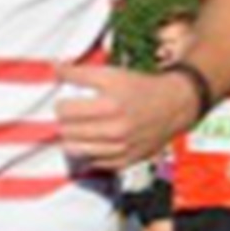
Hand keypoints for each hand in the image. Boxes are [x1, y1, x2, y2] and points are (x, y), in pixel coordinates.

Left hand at [55, 65, 199, 170]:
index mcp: (111, 105)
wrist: (175, 106)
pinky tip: (93, 142)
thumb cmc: (140, 87)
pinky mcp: (126, 161)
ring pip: (74, 149)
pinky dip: (88, 153)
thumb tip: (54, 68)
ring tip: (78, 129)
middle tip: (71, 116)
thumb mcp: (111, 74)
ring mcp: (122, 148)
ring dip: (71, 139)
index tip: (66, 102)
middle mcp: (117, 129)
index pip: (63, 110)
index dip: (61, 104)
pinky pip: (92, 162)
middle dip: (64, 122)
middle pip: (66, 130)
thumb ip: (79, 72)